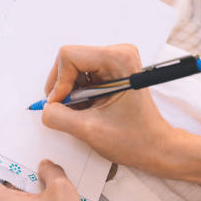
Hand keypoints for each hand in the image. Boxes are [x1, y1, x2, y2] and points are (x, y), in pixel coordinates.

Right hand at [42, 44, 188, 176]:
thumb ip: (59, 117)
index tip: (62, 105)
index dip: (59, 82)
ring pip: (72, 69)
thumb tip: (44, 108)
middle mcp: (119, 53)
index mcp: (119, 59)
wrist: (155, 147)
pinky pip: (81, 75)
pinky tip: (87, 109)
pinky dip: (77, 94)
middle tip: (68, 111)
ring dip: (70, 93)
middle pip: (69, 60)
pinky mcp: (112, 70)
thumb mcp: (89, 130)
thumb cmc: (134, 139)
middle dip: (63, 88)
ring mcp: (116, 60)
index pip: (69, 56)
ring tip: (82, 112)